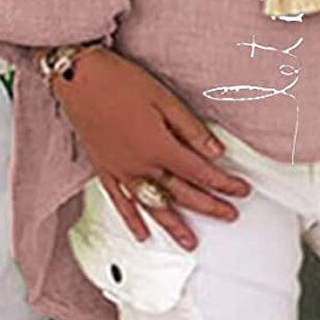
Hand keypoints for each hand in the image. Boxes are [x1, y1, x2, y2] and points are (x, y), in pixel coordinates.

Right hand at [47, 46, 251, 250]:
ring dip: (174, 225)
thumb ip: (190, 129)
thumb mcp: (164, 98)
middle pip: (181, 193)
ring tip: (190, 242)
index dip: (223, 183)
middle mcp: (140, 165)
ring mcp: (120, 171)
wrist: (79, 77)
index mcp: (158, 146)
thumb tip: (215, 151)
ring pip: (153, 206)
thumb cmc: (120, 81)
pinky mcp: (104, 170)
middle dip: (209, 206)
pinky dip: (132, 221)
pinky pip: (120, 203)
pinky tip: (142, 234)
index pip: (199, 172)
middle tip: (229, 214)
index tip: (240, 190)